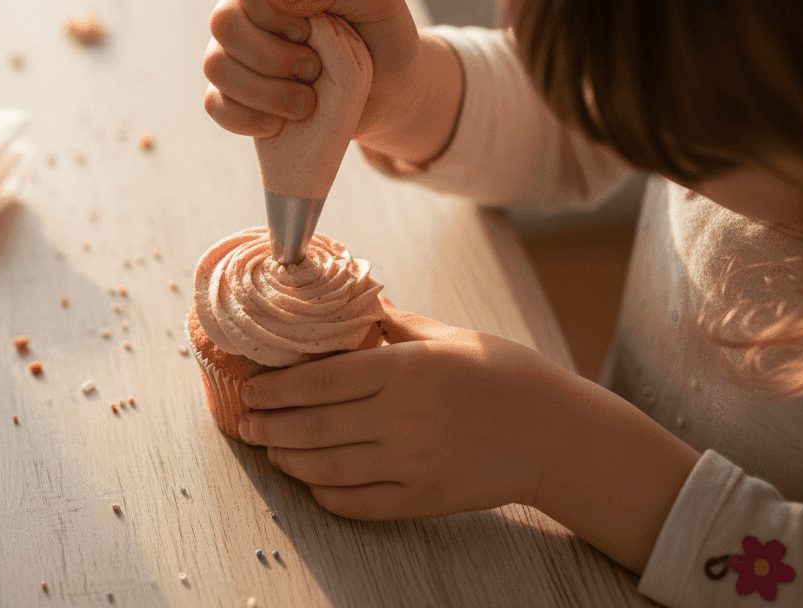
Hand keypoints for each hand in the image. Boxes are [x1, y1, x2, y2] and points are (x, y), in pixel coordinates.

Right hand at [202, 0, 460, 163]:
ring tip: (307, 103)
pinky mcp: (236, 91)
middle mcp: (249, 5)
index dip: (269, 6)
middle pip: (223, 22)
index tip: (309, 28)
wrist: (391, 93)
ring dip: (263, 92)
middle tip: (314, 68)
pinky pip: (215, 103)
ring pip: (216, 65)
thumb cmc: (384, 37)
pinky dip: (245, 118)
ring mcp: (238, 49)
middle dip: (271, 56)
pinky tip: (279, 124)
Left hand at [237, 297, 566, 519]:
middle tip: (246, 423)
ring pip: (328, 468)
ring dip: (290, 460)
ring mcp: (412, 462)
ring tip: (270, 450)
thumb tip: (354, 299)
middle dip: (270, 426)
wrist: (556, 432)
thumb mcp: (448, 336)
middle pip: (315, 426)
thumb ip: (394, 323)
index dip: (278, 387)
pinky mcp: (423, 497)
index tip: (252, 388)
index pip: (322, 380)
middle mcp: (403, 417)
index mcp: (407, 370)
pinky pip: (360, 503)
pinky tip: (312, 482)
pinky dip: (327, 495)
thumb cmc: (504, 374)